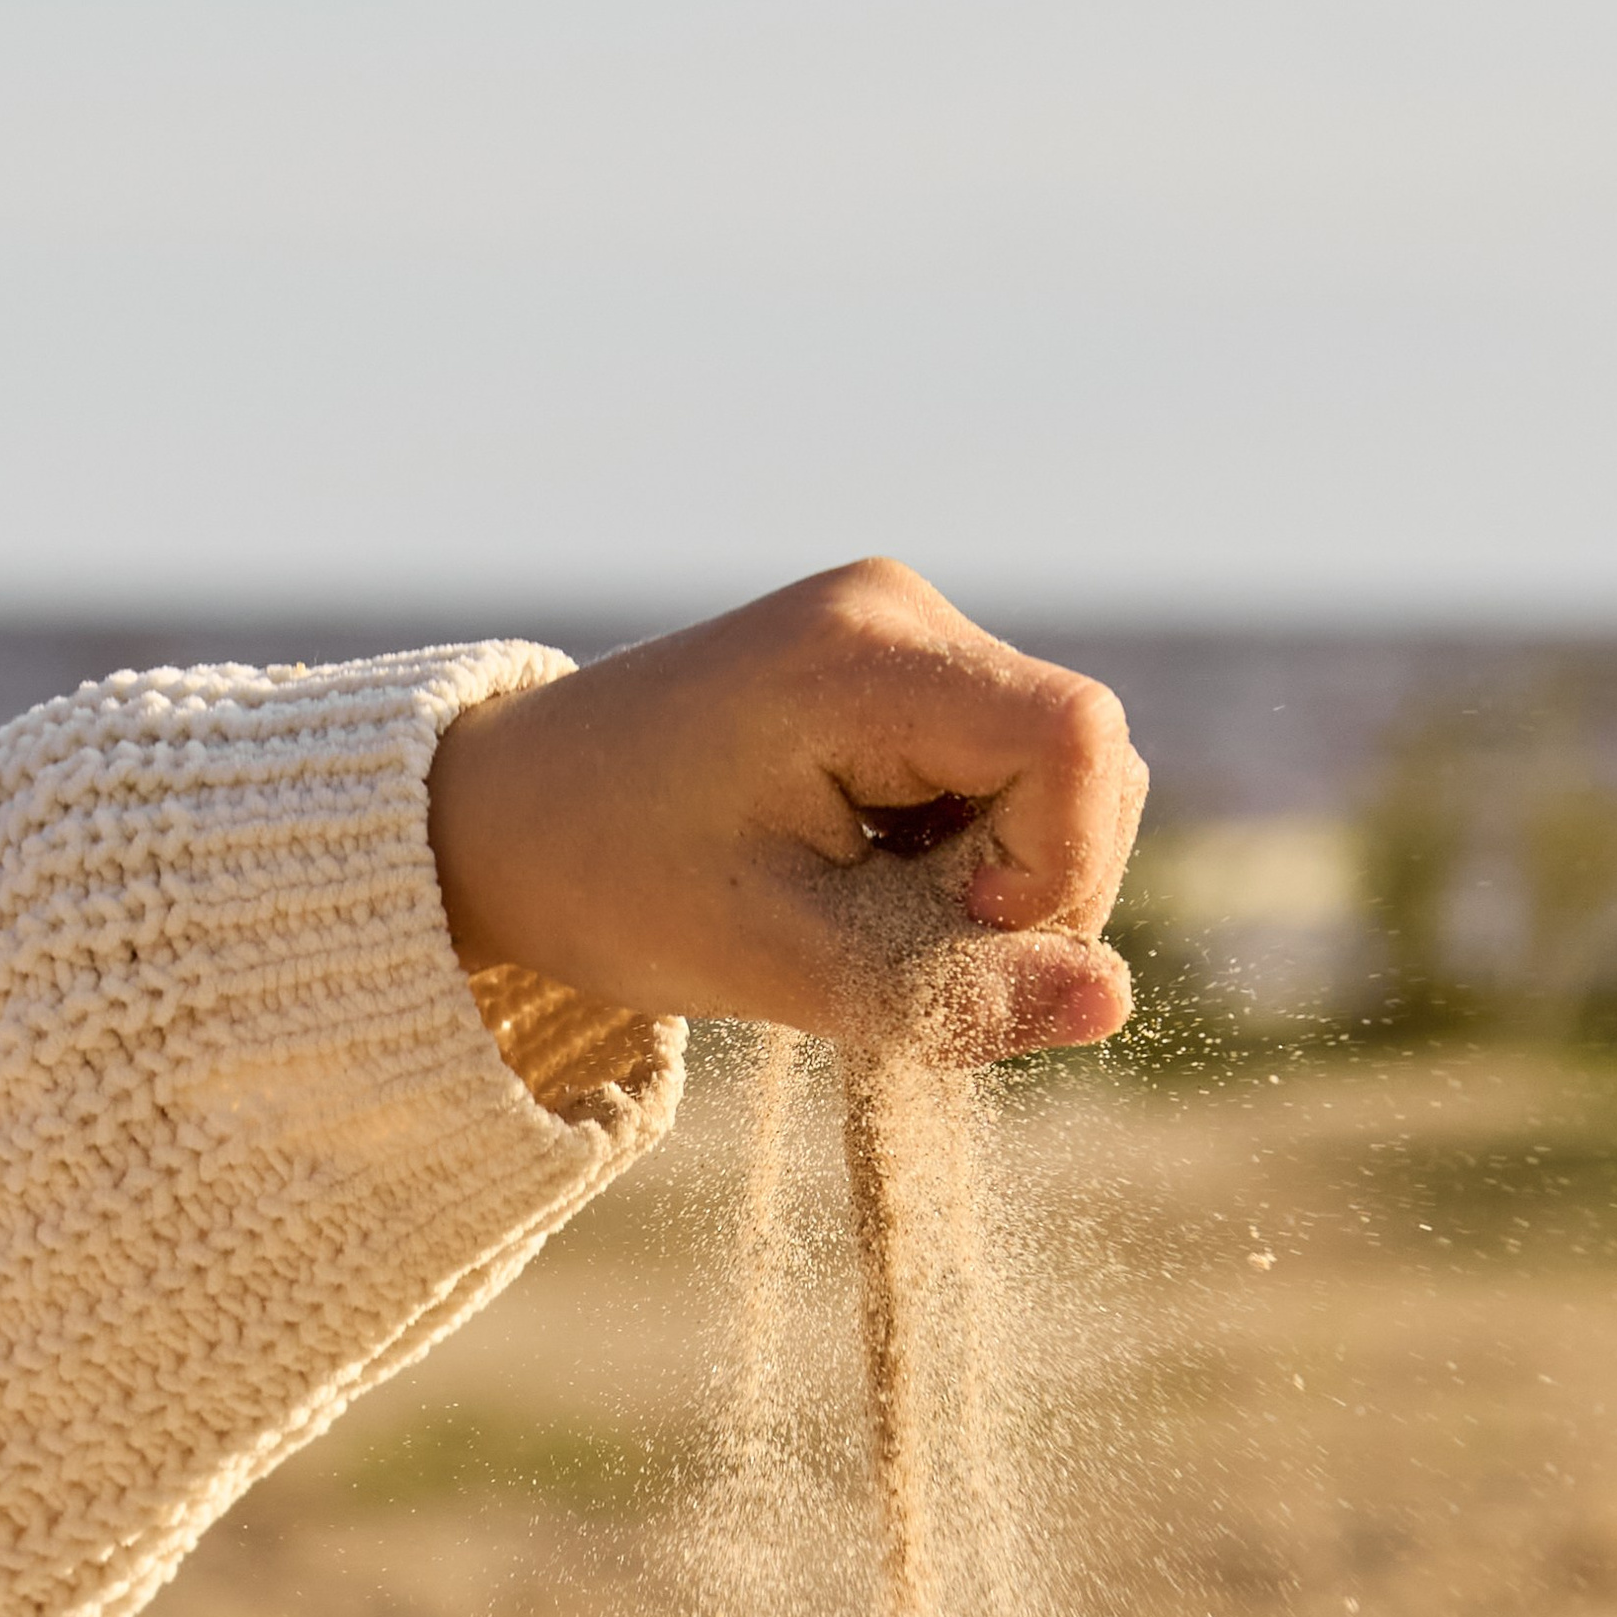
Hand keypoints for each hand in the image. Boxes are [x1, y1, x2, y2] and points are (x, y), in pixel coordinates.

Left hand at [427, 560, 1147, 1057]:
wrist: (502, 816)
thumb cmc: (613, 880)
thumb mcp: (779, 957)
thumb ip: (948, 989)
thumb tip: (1114, 1007)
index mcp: (863, 656)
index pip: (1077, 743)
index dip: (1054, 868)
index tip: (948, 933)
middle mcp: (897, 610)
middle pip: (1086, 762)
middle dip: (1023, 884)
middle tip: (882, 937)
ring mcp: (899, 625)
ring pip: (1057, 772)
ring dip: (991, 872)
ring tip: (854, 902)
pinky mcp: (895, 661)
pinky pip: (1003, 764)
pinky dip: (959, 845)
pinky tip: (856, 867)